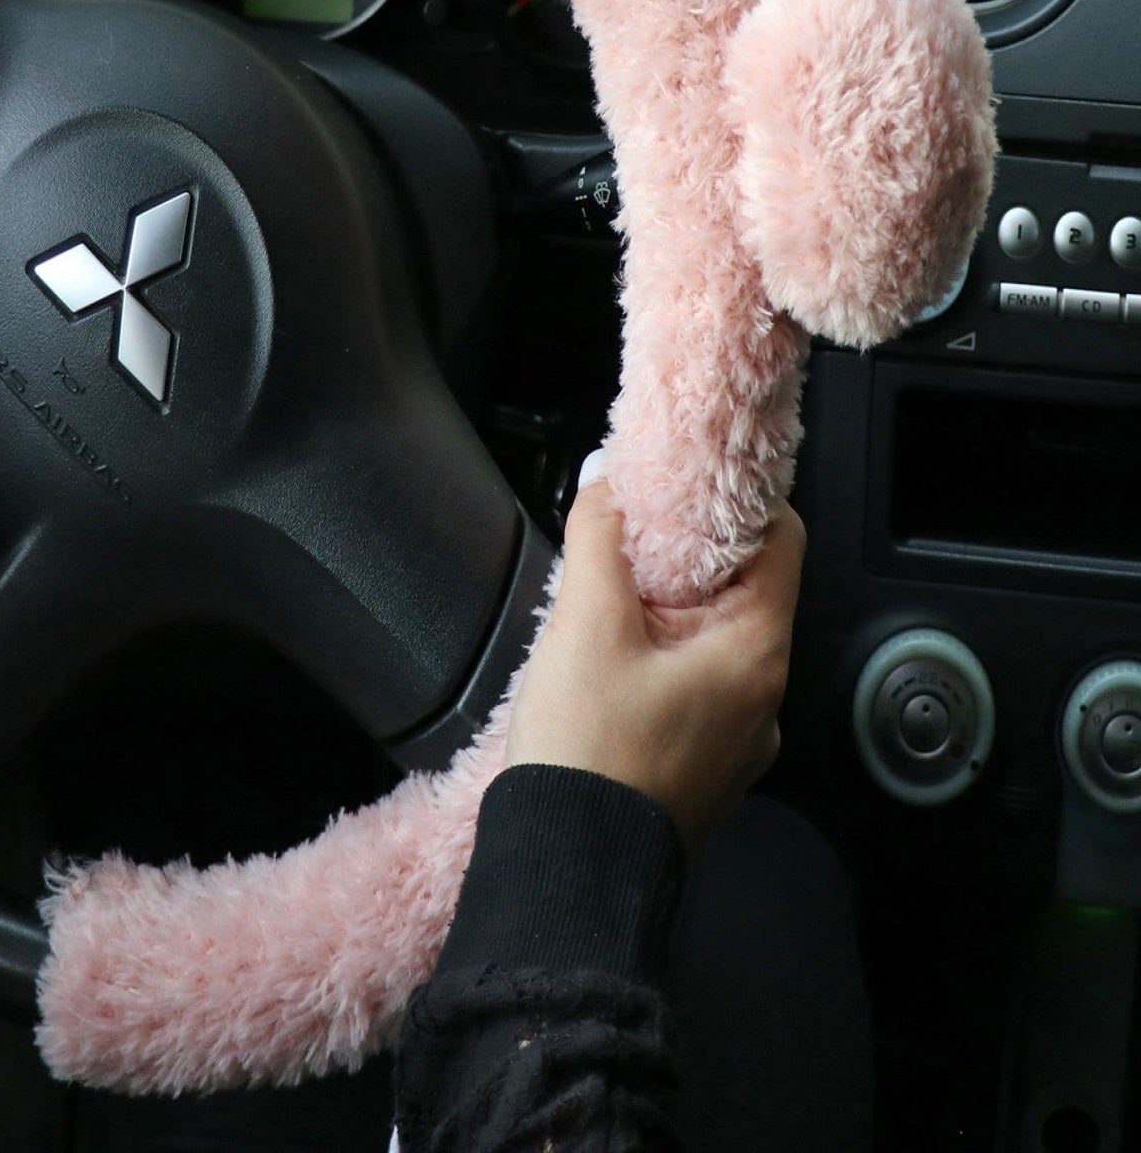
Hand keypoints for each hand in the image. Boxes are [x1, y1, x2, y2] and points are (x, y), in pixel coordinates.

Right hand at [503, 464, 806, 851]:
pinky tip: (607, 666)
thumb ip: (600, 537)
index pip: (783, 540)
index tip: (687, 481)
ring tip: (605, 604)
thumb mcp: (585, 623)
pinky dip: (661, 662)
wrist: (568, 871)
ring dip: (668, 612)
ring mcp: (738, 742)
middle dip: (686, 556)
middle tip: (626, 536)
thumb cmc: (587, 753)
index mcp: (756, 654)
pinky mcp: (704, 770)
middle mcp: (764, 700)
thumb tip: (608, 479)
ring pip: (715, 643)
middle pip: (744, 591)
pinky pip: (696, 690)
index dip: (738, 499)